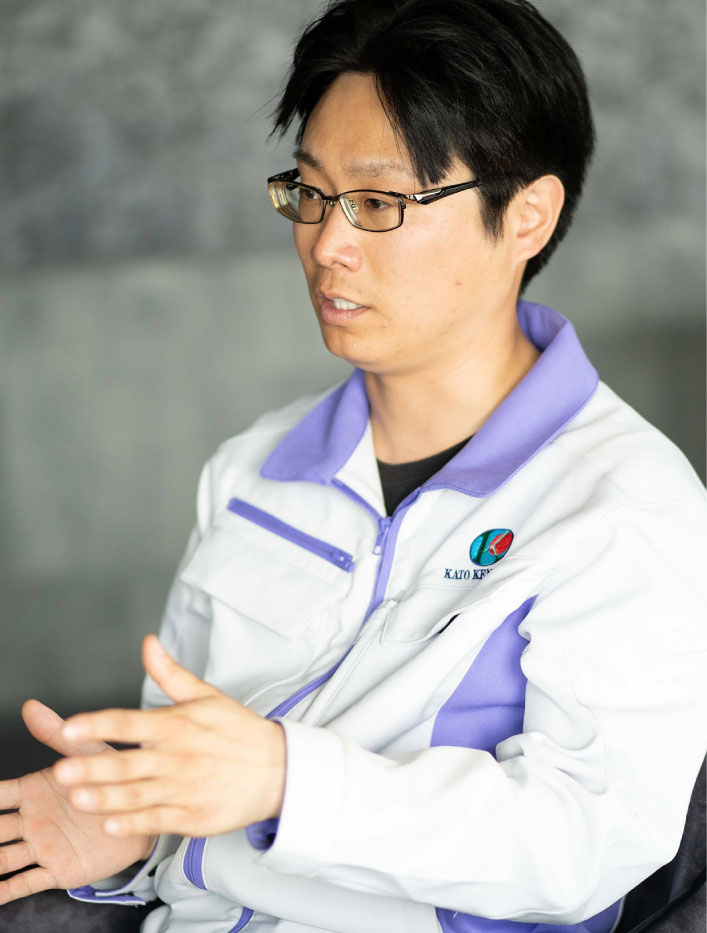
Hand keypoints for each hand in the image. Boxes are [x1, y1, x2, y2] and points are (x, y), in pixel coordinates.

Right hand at [0, 700, 154, 904]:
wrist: (142, 812)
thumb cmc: (111, 777)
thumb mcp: (86, 751)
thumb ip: (56, 733)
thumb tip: (29, 706)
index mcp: (35, 791)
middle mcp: (33, 820)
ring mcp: (43, 846)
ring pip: (3, 857)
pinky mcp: (58, 869)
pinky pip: (26, 883)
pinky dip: (6, 890)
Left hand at [52, 635, 286, 839]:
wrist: (278, 769)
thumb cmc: (238, 731)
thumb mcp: (206, 695)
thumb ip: (169, 673)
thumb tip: (147, 643)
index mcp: (177, 724)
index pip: (129, 723)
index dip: (98, 725)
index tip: (70, 727)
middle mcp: (177, 757)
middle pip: (127, 763)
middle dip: (92, 767)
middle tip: (61, 770)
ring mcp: (184, 789)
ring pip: (136, 795)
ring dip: (105, 798)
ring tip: (76, 798)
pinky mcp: (192, 817)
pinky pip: (157, 821)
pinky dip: (134, 824)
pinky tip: (110, 824)